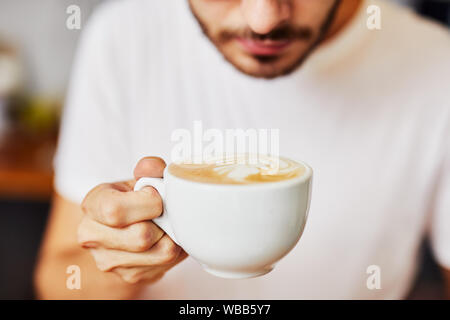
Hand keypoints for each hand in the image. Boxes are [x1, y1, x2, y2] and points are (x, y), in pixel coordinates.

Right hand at [78, 157, 186, 283]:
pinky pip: (167, 264)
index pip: (115, 210)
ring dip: (172, 236)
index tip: (154, 195)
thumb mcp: (140, 177)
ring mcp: (109, 261)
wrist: (128, 225)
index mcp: (92, 205)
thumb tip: (151, 167)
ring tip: (166, 224)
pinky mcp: (129, 276)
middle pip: (141, 237)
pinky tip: (165, 238)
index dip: (146, 202)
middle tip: (163, 212)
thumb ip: (149, 168)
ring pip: (161, 253)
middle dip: (163, 221)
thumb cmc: (134, 198)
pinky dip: (175, 250)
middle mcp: (92, 236)